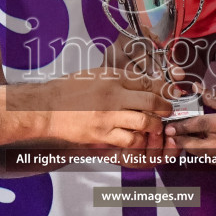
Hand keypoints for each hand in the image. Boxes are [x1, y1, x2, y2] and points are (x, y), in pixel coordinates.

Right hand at [15, 67, 172, 148]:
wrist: (46, 108)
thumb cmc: (68, 91)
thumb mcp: (95, 75)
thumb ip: (117, 79)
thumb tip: (140, 84)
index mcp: (112, 77)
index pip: (147, 81)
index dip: (162, 88)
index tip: (168, 93)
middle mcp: (113, 95)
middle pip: (151, 101)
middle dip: (165, 107)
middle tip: (167, 110)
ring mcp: (109, 116)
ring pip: (145, 122)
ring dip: (155, 125)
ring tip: (155, 126)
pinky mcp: (102, 134)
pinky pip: (130, 139)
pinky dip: (138, 140)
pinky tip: (138, 138)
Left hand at [166, 88, 215, 161]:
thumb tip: (199, 94)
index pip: (203, 126)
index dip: (184, 127)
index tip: (171, 127)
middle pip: (203, 150)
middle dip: (185, 145)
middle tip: (172, 140)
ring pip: (213, 159)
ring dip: (198, 152)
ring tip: (187, 143)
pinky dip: (214, 155)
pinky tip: (208, 146)